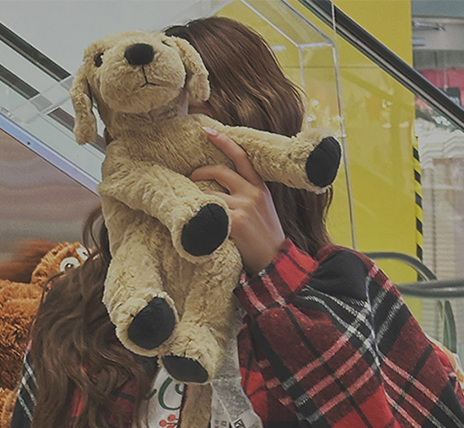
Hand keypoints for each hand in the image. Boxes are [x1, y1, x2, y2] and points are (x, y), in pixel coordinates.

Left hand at [190, 127, 285, 274]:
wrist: (274, 260)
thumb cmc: (265, 236)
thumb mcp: (263, 207)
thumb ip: (247, 193)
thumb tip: (222, 185)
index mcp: (259, 186)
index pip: (240, 156)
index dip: (224, 141)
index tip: (208, 131)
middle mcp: (252, 192)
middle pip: (219, 171)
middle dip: (200, 173)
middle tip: (190, 179)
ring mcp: (243, 206)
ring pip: (210, 194)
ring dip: (198, 200)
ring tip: (193, 208)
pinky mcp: (235, 222)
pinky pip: (210, 213)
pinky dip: (200, 216)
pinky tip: (195, 221)